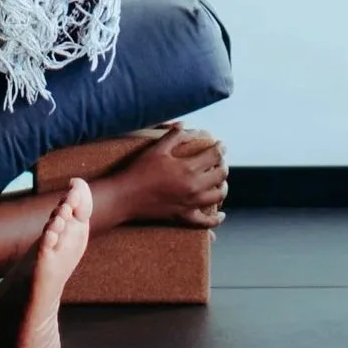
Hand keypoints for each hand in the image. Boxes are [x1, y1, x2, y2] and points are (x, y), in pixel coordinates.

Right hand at [88, 126, 229, 231]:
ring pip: (218, 196)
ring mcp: (190, 204)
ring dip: (222, 186)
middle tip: (218, 160)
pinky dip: (216, 219)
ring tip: (219, 180)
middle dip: (222, 165)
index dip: (220, 148)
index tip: (220, 145)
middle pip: (220, 175)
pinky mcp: (183, 217)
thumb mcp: (156, 149)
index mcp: (188, 168)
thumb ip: (174, 136)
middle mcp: (193, 187)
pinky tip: (221, 214)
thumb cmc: (139, 170)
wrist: (125, 196)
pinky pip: (206, 222)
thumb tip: (187, 125)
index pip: (214, 156)